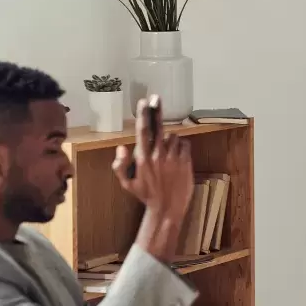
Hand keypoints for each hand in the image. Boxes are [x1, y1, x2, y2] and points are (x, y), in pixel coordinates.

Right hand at [112, 97, 193, 216]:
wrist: (168, 208)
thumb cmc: (146, 195)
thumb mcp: (127, 183)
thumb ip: (120, 165)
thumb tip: (121, 147)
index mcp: (142, 158)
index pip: (142, 131)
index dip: (143, 114)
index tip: (143, 101)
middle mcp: (158, 155)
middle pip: (157, 127)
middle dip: (156, 110)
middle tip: (155, 97)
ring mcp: (173, 157)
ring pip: (172, 136)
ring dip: (168, 140)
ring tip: (165, 155)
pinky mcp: (186, 161)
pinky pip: (184, 144)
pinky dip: (180, 147)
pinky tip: (175, 157)